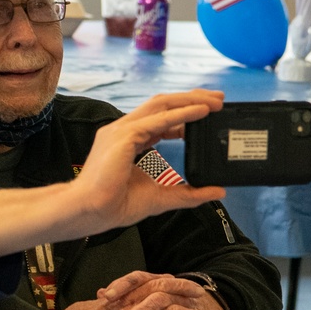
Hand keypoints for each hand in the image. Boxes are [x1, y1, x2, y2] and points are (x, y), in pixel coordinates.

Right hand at [0, 90, 225, 259]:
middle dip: (191, 98)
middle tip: (219, 99)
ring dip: (189, 100)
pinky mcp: (123, 136)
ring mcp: (121, 130)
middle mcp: (123, 130)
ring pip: (160, 104)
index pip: (159, 118)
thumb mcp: (161, 197)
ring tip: (215, 101)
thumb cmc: (114, 204)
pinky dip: (181, 113)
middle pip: (161, 104)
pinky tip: (201, 112)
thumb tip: (216, 191)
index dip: (183, 113)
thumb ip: (187, 193)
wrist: (91, 211)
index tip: (207, 113)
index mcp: (128, 141)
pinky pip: (157, 119)